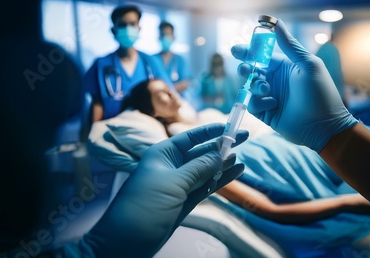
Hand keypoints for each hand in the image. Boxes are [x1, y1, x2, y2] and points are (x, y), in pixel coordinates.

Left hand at [82, 123, 246, 256]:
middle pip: (202, 152)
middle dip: (222, 146)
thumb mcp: (172, 183)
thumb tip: (221, 155)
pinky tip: (235, 174)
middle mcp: (172, 166)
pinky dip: (220, 181)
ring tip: (242, 158)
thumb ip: (199, 168)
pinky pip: (206, 187)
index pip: (191, 137)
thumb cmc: (144, 206)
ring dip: (223, 164)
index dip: (211, 131)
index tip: (231, 126)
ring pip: (206, 170)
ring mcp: (179, 185)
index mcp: (163, 154)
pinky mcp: (184, 202)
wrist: (124, 243)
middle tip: (246, 137)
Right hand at [231, 19, 356, 151]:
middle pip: (252, 70)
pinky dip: (259, 103)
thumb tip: (277, 23)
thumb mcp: (308, 65)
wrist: (323, 126)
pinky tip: (273, 104)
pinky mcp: (267, 113)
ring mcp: (271, 97)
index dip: (249, 52)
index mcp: (286, 67)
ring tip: (265, 89)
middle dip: (245, 68)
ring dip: (255, 86)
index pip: (263, 56)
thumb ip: (290, 45)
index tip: (236, 50)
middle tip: (245, 69)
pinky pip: (253, 104)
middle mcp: (277, 80)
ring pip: (250, 87)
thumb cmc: (320, 93)